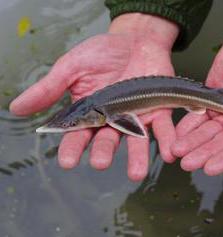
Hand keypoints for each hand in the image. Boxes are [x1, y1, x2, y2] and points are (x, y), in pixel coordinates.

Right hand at [10, 13, 178, 180]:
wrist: (135, 40)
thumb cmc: (102, 52)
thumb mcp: (72, 66)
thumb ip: (50, 88)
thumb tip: (16, 108)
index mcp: (90, 112)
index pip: (78, 134)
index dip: (73, 148)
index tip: (68, 162)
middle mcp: (113, 120)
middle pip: (107, 139)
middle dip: (104, 151)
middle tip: (100, 162)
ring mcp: (137, 117)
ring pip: (136, 140)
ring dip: (137, 157)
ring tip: (136, 174)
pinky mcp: (159, 111)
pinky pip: (164, 128)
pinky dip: (167, 140)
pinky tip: (169, 153)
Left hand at [172, 20, 222, 174]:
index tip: (211, 167)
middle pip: (221, 144)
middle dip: (204, 153)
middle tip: (187, 162)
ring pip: (207, 132)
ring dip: (192, 142)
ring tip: (176, 151)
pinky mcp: (212, 101)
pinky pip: (199, 115)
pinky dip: (188, 124)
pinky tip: (177, 133)